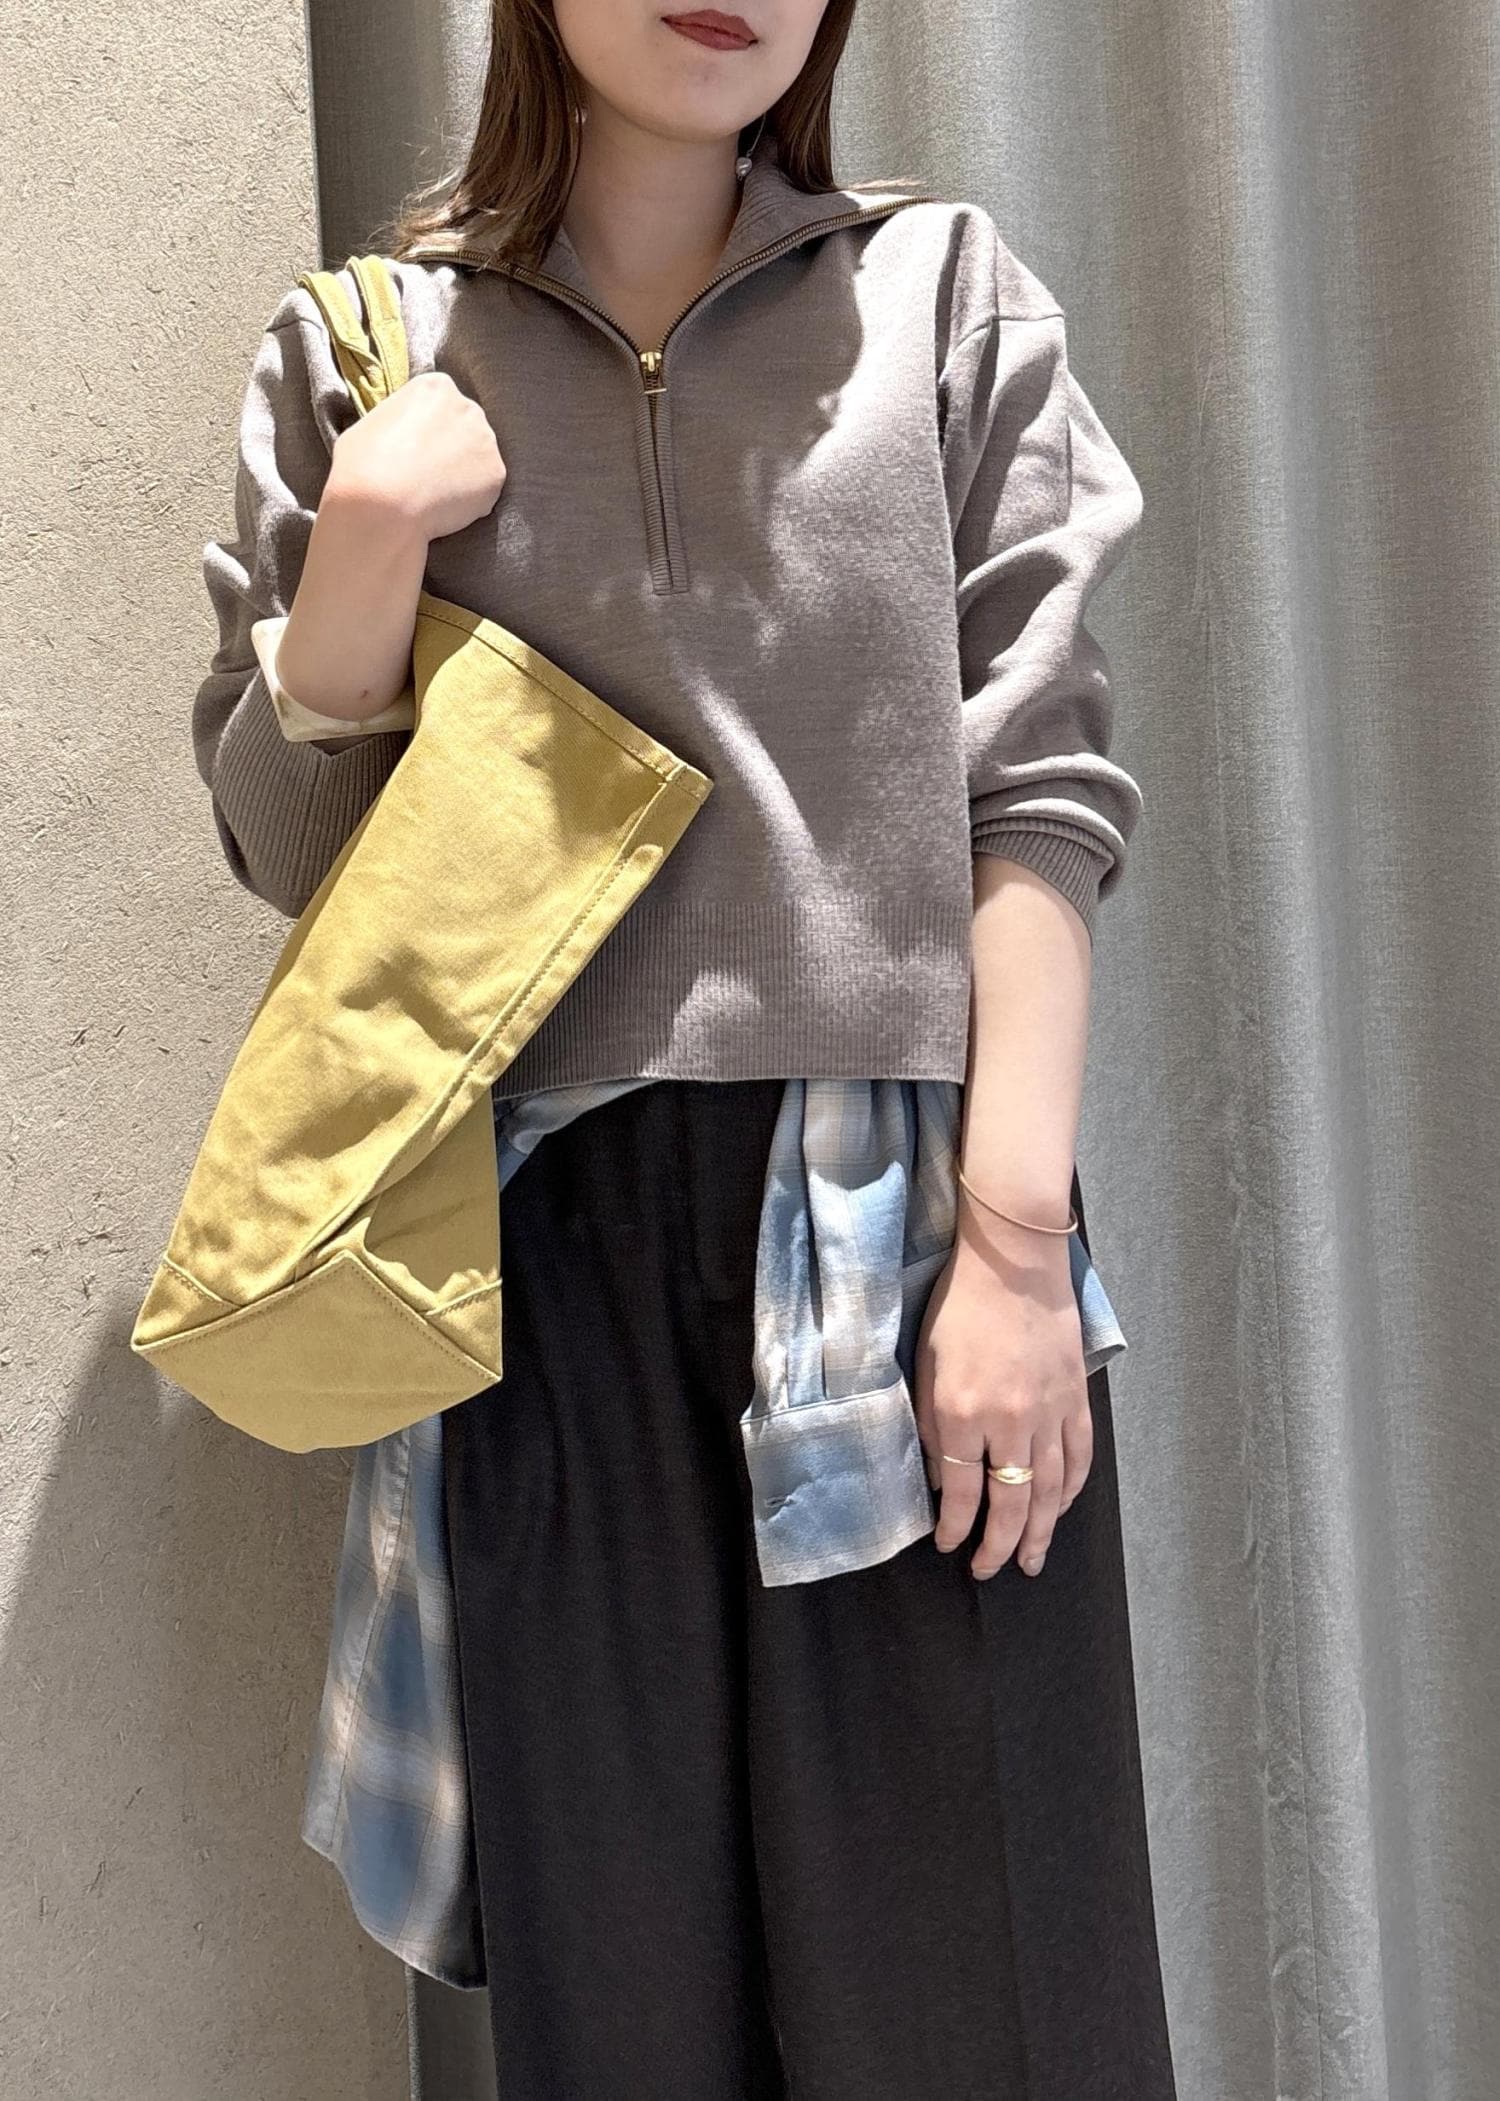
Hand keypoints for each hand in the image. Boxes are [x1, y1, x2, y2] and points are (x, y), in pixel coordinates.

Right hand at [328, 369, 507, 543]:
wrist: (382, 506)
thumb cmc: (363, 465)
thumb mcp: (371, 424)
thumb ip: (399, 422)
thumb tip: (401, 435)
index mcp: (435, 386)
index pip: (441, 404)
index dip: (428, 429)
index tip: (416, 448)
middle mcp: (467, 406)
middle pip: (465, 427)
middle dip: (451, 448)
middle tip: (428, 474)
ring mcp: (486, 440)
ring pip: (478, 458)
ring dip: (463, 474)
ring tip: (434, 494)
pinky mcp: (496, 474)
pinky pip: (486, 488)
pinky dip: (471, 501)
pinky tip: (446, 508)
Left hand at [912, 1212, 1093, 1579]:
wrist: (1014, 1262)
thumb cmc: (960, 1307)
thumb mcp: (926, 1364)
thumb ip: (931, 1426)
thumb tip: (940, 1477)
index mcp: (963, 1413)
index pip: (961, 1491)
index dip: (955, 1527)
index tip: (949, 1546)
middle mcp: (1011, 1422)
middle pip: (1010, 1503)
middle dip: (999, 1546)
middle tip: (990, 1571)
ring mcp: (1050, 1412)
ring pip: (1050, 1491)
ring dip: (1041, 1532)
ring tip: (1033, 1561)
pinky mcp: (1076, 1398)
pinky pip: (1079, 1457)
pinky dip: (1072, 1490)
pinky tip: (1062, 1508)